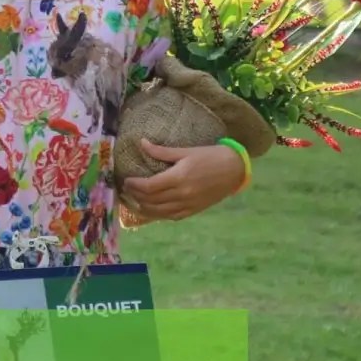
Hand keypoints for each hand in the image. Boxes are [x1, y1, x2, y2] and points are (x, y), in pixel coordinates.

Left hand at [119, 140, 245, 221]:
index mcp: (178, 178)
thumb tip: (141, 143)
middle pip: (151, 200)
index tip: (126, 180)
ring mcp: (188, 205)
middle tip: (127, 189)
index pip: (149, 187)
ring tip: (134, 200)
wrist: (234, 170)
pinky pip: (171, 217)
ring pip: (159, 212)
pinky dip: (158, 215)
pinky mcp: (193, 211)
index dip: (134, 185)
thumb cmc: (209, 156)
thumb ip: (161, 151)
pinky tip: (151, 210)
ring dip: (143, 207)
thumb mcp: (185, 151)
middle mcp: (182, 194)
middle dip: (135, 195)